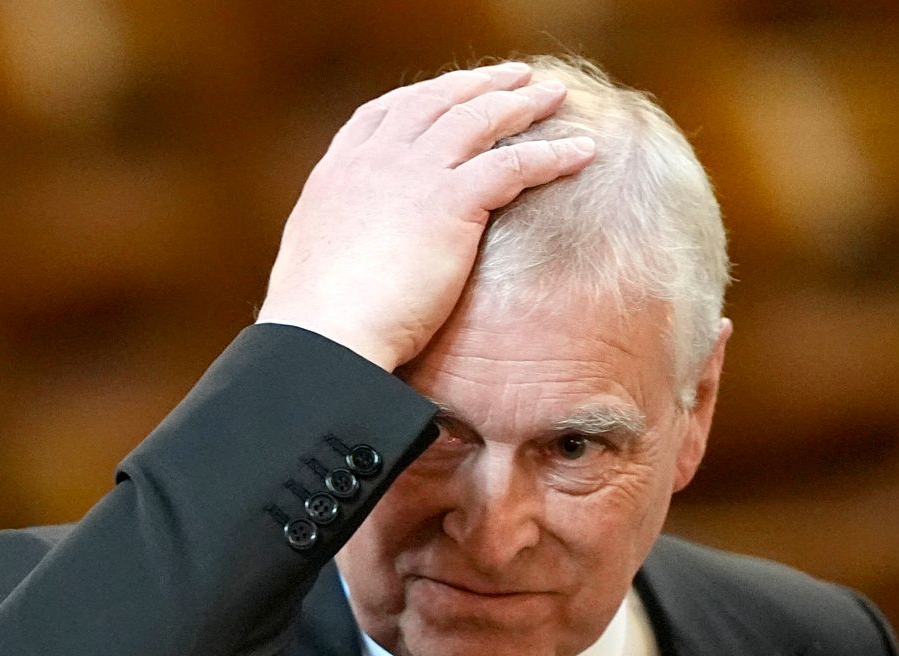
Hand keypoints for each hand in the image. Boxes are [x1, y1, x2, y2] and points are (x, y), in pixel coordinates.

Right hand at [257, 62, 595, 370]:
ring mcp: (413, 173)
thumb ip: (340, 245)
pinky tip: (582, 152)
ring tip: (555, 95)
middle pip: (435, 101)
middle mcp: (374, 159)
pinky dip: (552, 153)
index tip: (446, 95)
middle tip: (513, 77)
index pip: (382, 115)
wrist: (325, 335)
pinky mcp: (451, 200)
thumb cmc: (319, 323)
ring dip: (522, 104)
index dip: (420, 100)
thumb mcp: (316, 267)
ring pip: (478, 119)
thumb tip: (349, 262)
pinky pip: (514, 164)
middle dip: (478, 84)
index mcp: (337, 173)